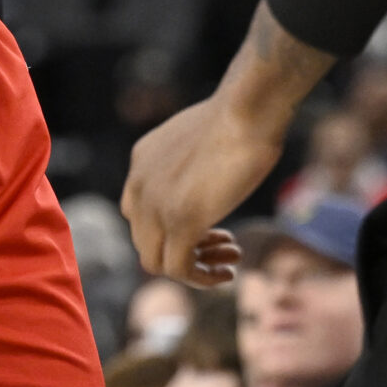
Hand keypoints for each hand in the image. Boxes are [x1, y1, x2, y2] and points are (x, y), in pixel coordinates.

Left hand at [121, 94, 285, 286]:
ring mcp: (155, 206)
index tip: (213, 224)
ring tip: (230, 260)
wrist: (248, 108)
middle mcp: (138, 185)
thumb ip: (193, 163)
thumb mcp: (203, 138)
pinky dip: (202, 278)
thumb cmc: (242, 115)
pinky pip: (180, 269)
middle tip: (227, 243)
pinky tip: (227, 274)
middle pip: (146, 239)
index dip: (173, 226)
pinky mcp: (179, 224)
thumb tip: (209, 179)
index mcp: (141, 161)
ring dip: (195, 267)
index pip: (141, 212)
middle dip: (186, 247)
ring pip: (156, 261)